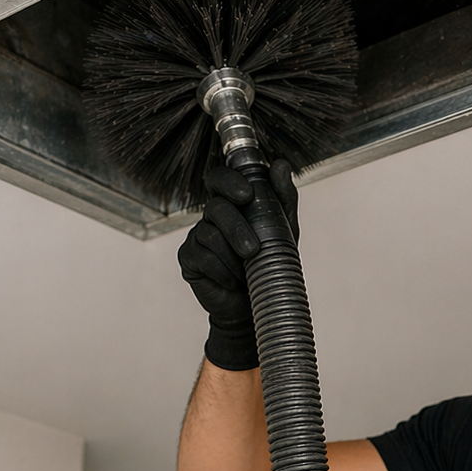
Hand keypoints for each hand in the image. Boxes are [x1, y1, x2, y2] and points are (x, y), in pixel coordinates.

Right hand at [176, 161, 299, 370]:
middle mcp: (210, 216)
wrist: (258, 305)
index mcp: (231, 203)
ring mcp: (196, 237)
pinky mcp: (188, 259)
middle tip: (253, 250)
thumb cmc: (269, 263)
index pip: (220, 179)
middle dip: (236, 228)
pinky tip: (233, 281)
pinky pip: (203, 258)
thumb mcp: (284, 230)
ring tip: (247, 271)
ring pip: (210, 236)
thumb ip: (283, 198)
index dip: (229, 180)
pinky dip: (224, 272)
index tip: (247, 193)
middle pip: (215, 207)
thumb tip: (281, 165)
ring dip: (233, 257)